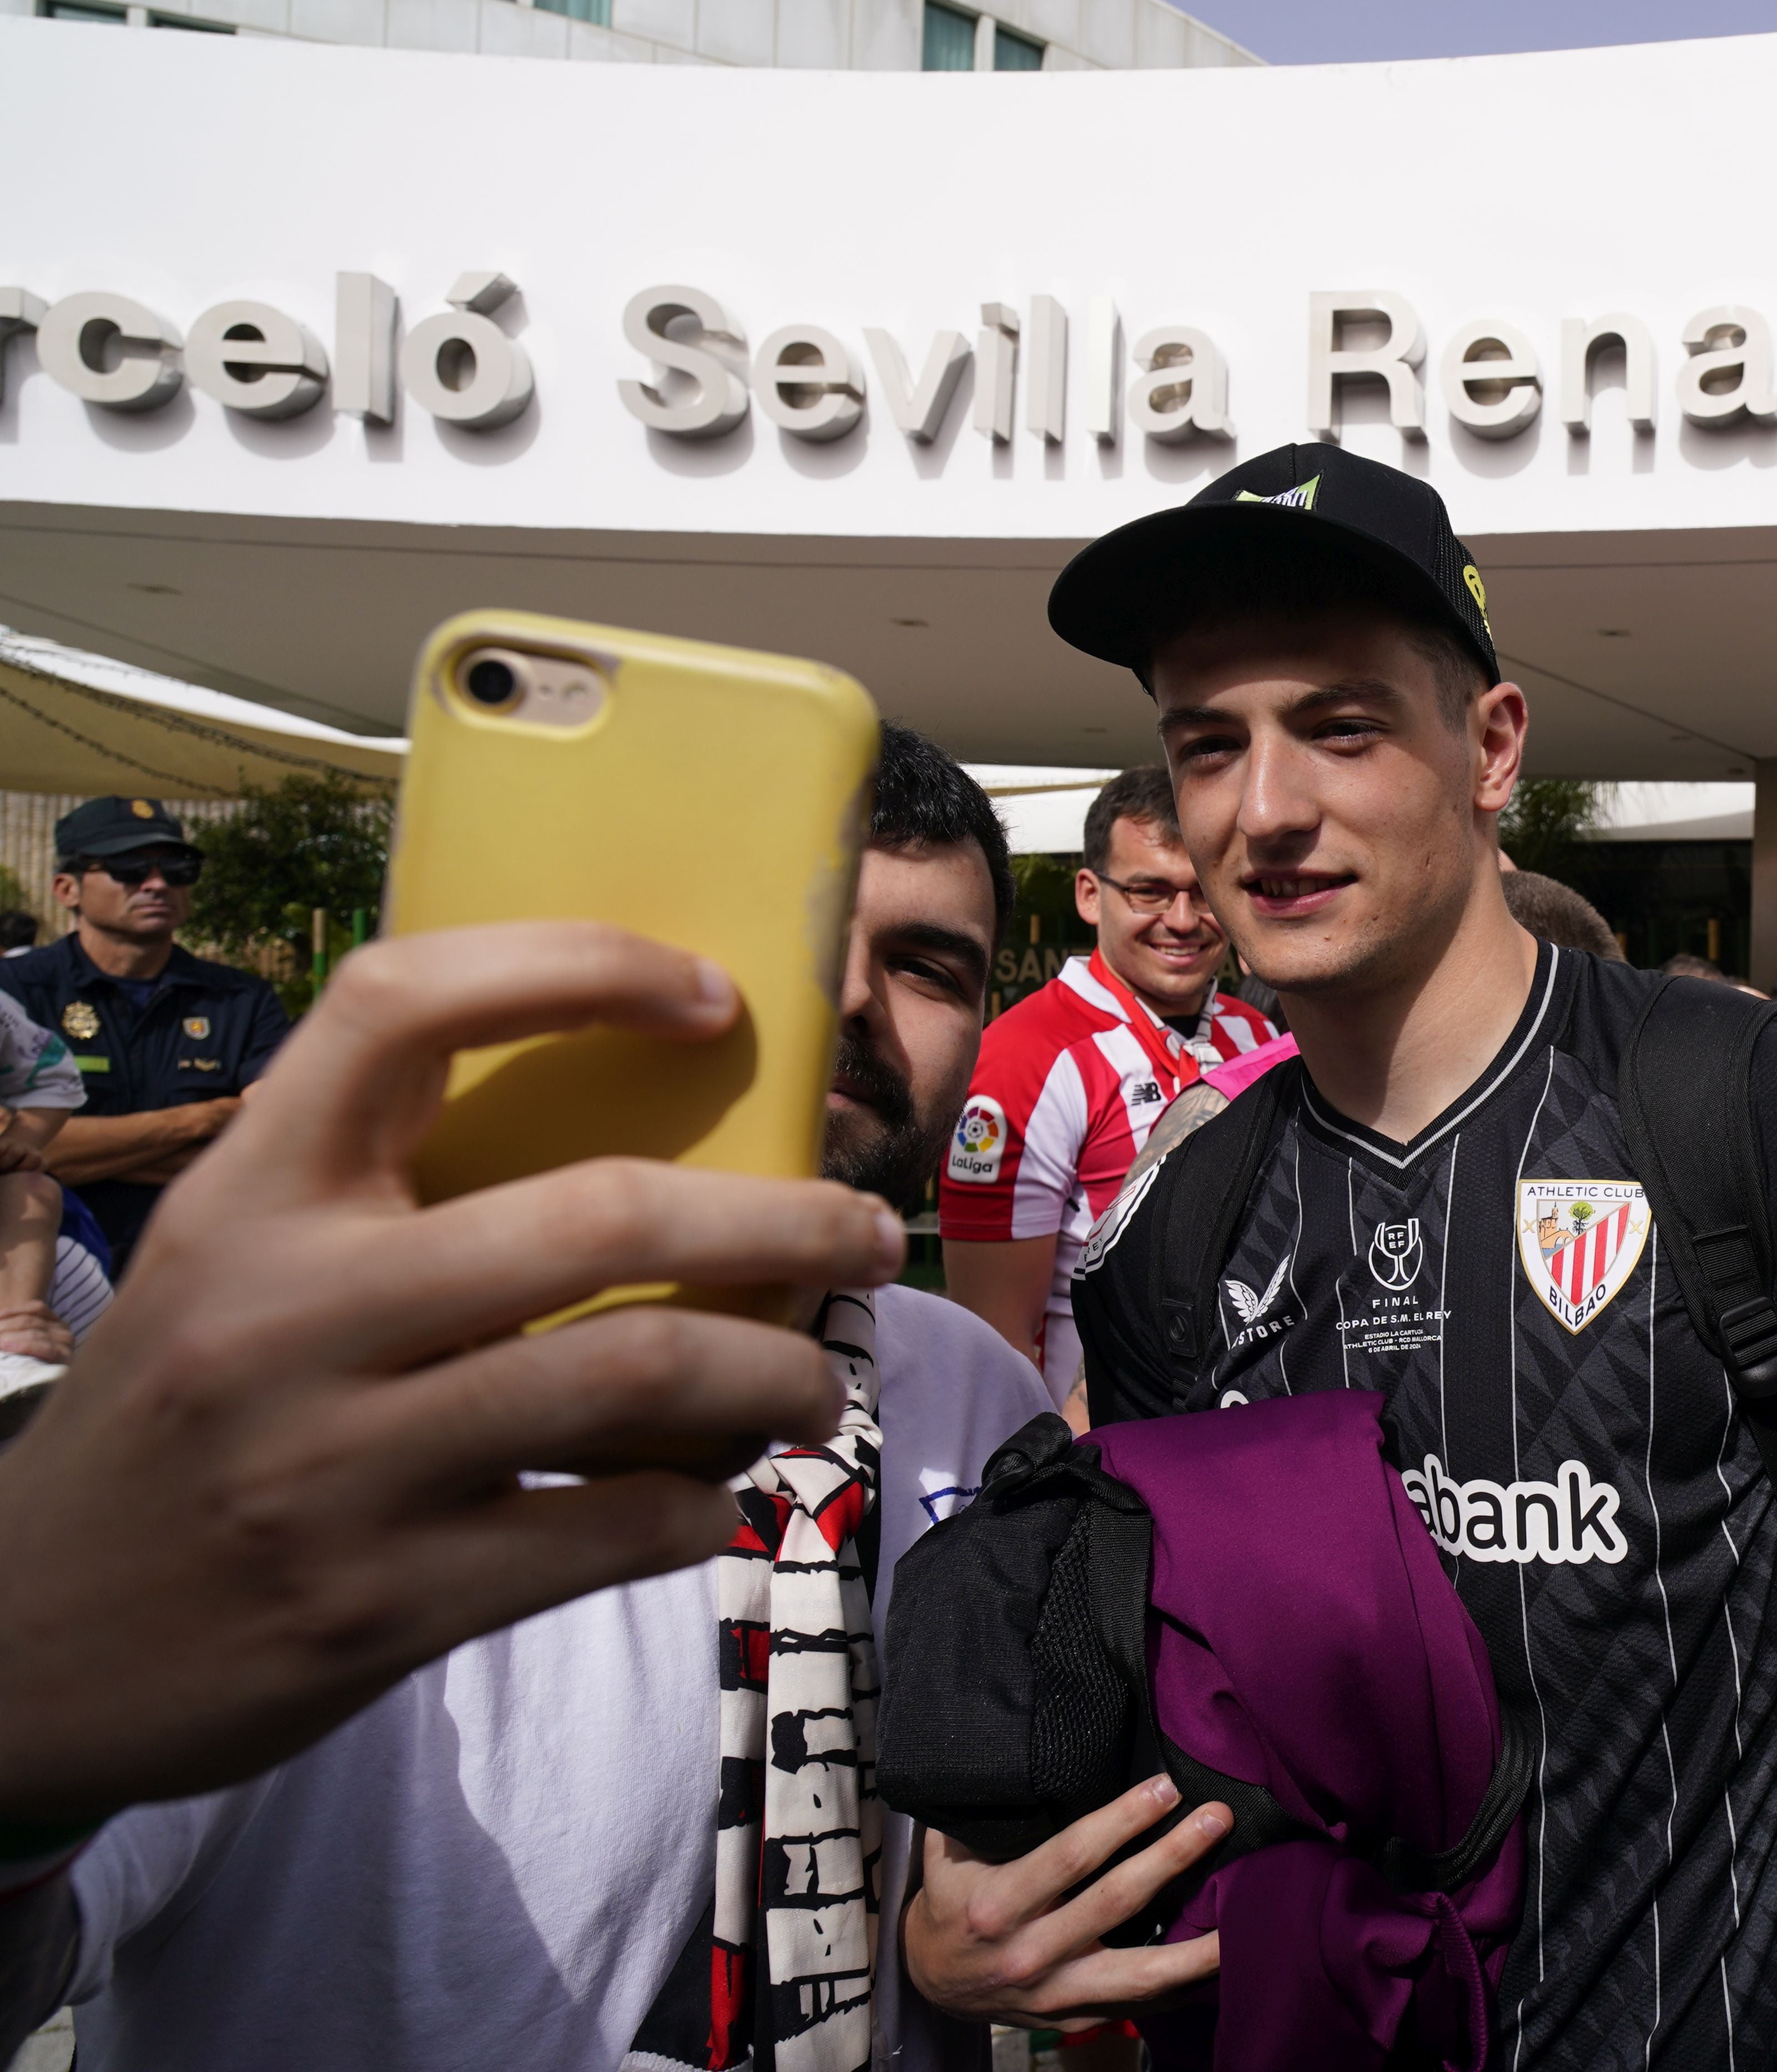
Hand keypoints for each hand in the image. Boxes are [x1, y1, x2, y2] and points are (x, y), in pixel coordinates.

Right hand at [0, 923, 900, 1824]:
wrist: (22, 1643)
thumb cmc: (180, 1419)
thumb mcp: (234, 1267)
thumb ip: (386, 1196)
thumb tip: (646, 1135)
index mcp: (247, 1197)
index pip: (402, 1004)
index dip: (576, 964)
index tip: (710, 994)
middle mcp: (286, 1315)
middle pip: (600, 1217)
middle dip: (781, 1219)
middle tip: (861, 1226)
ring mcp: (331, 1469)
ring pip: (636, 1380)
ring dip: (776, 1373)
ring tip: (816, 1380)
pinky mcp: (379, 1605)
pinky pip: (607, 1532)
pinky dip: (696, 1506)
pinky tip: (708, 1493)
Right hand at [905, 1775, 1228, 2025]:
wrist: (930, 1981)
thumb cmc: (949, 1902)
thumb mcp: (948, 1855)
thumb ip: (984, 1810)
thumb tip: (1018, 1747)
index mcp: (998, 1906)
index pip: (1071, 1857)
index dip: (1122, 1821)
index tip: (1165, 1787)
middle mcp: (1030, 1953)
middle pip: (1115, 1902)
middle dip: (1172, 1856)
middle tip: (1216, 1818)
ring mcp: (1056, 1992)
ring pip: (1139, 1974)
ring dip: (1197, 1947)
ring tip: (1246, 1914)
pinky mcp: (1075, 2016)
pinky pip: (1138, 2005)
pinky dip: (1183, 1986)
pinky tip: (1223, 1961)